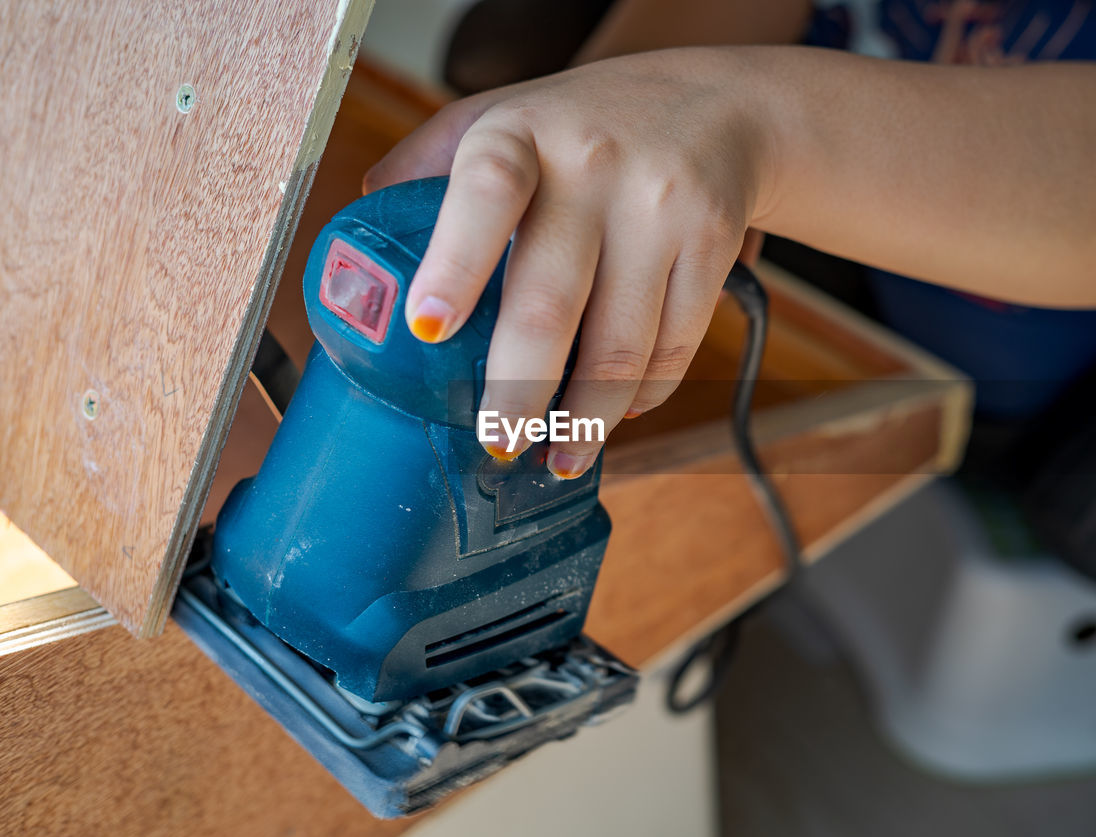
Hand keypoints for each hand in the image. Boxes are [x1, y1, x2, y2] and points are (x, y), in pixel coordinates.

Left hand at [364, 48, 775, 477]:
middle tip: (497, 444)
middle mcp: (592, 165)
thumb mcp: (502, 119)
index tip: (426, 331)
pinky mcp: (712, 242)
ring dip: (587, 418)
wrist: (717, 105)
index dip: (454, 263)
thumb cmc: (584, 127)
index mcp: (520, 132)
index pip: (484, 189)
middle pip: (551, 302)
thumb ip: (429, 171)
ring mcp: (659, 206)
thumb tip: (363, 260)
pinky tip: (619, 411)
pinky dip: (644, 394)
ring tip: (562, 456)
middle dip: (518, 393)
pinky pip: (676, 345)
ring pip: (621, 345)